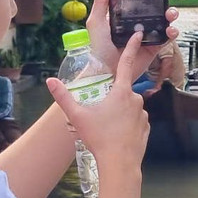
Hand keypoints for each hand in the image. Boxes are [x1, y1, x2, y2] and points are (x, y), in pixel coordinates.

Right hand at [47, 32, 149, 171]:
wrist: (120, 163)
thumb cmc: (99, 137)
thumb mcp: (77, 116)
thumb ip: (64, 97)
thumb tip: (50, 80)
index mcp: (121, 92)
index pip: (126, 63)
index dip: (132, 47)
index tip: (139, 34)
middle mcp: (136, 100)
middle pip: (122, 92)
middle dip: (111, 99)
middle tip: (98, 115)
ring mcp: (143, 115)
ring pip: (128, 108)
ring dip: (118, 113)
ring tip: (106, 129)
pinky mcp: (146, 128)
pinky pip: (135, 121)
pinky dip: (126, 125)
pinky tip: (117, 135)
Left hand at [86, 0, 181, 78]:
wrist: (107, 72)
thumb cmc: (99, 48)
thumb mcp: (96, 22)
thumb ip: (100, 2)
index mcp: (126, 14)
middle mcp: (139, 22)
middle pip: (157, 6)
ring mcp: (148, 34)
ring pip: (165, 20)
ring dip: (171, 14)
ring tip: (169, 15)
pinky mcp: (154, 47)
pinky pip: (167, 38)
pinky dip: (172, 33)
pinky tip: (169, 31)